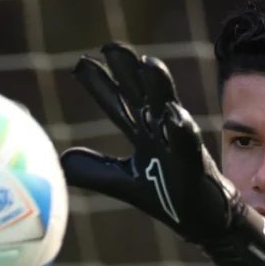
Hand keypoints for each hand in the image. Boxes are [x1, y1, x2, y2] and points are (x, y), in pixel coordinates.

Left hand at [60, 42, 244, 244]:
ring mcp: (179, 145)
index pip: (119, 104)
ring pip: (169, 109)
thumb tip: (61, 159)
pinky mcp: (194, 165)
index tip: (81, 65)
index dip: (102, 85)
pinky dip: (182, 130)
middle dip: (128, 72)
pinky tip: (174, 115)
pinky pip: (187, 144)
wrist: (203, 217)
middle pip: (143, 96)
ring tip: (147, 63)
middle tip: (110, 48)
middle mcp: (161, 132)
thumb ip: (95, 170)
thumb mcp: (124, 183)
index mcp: (144, 134)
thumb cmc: (168, 194)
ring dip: (159, 87)